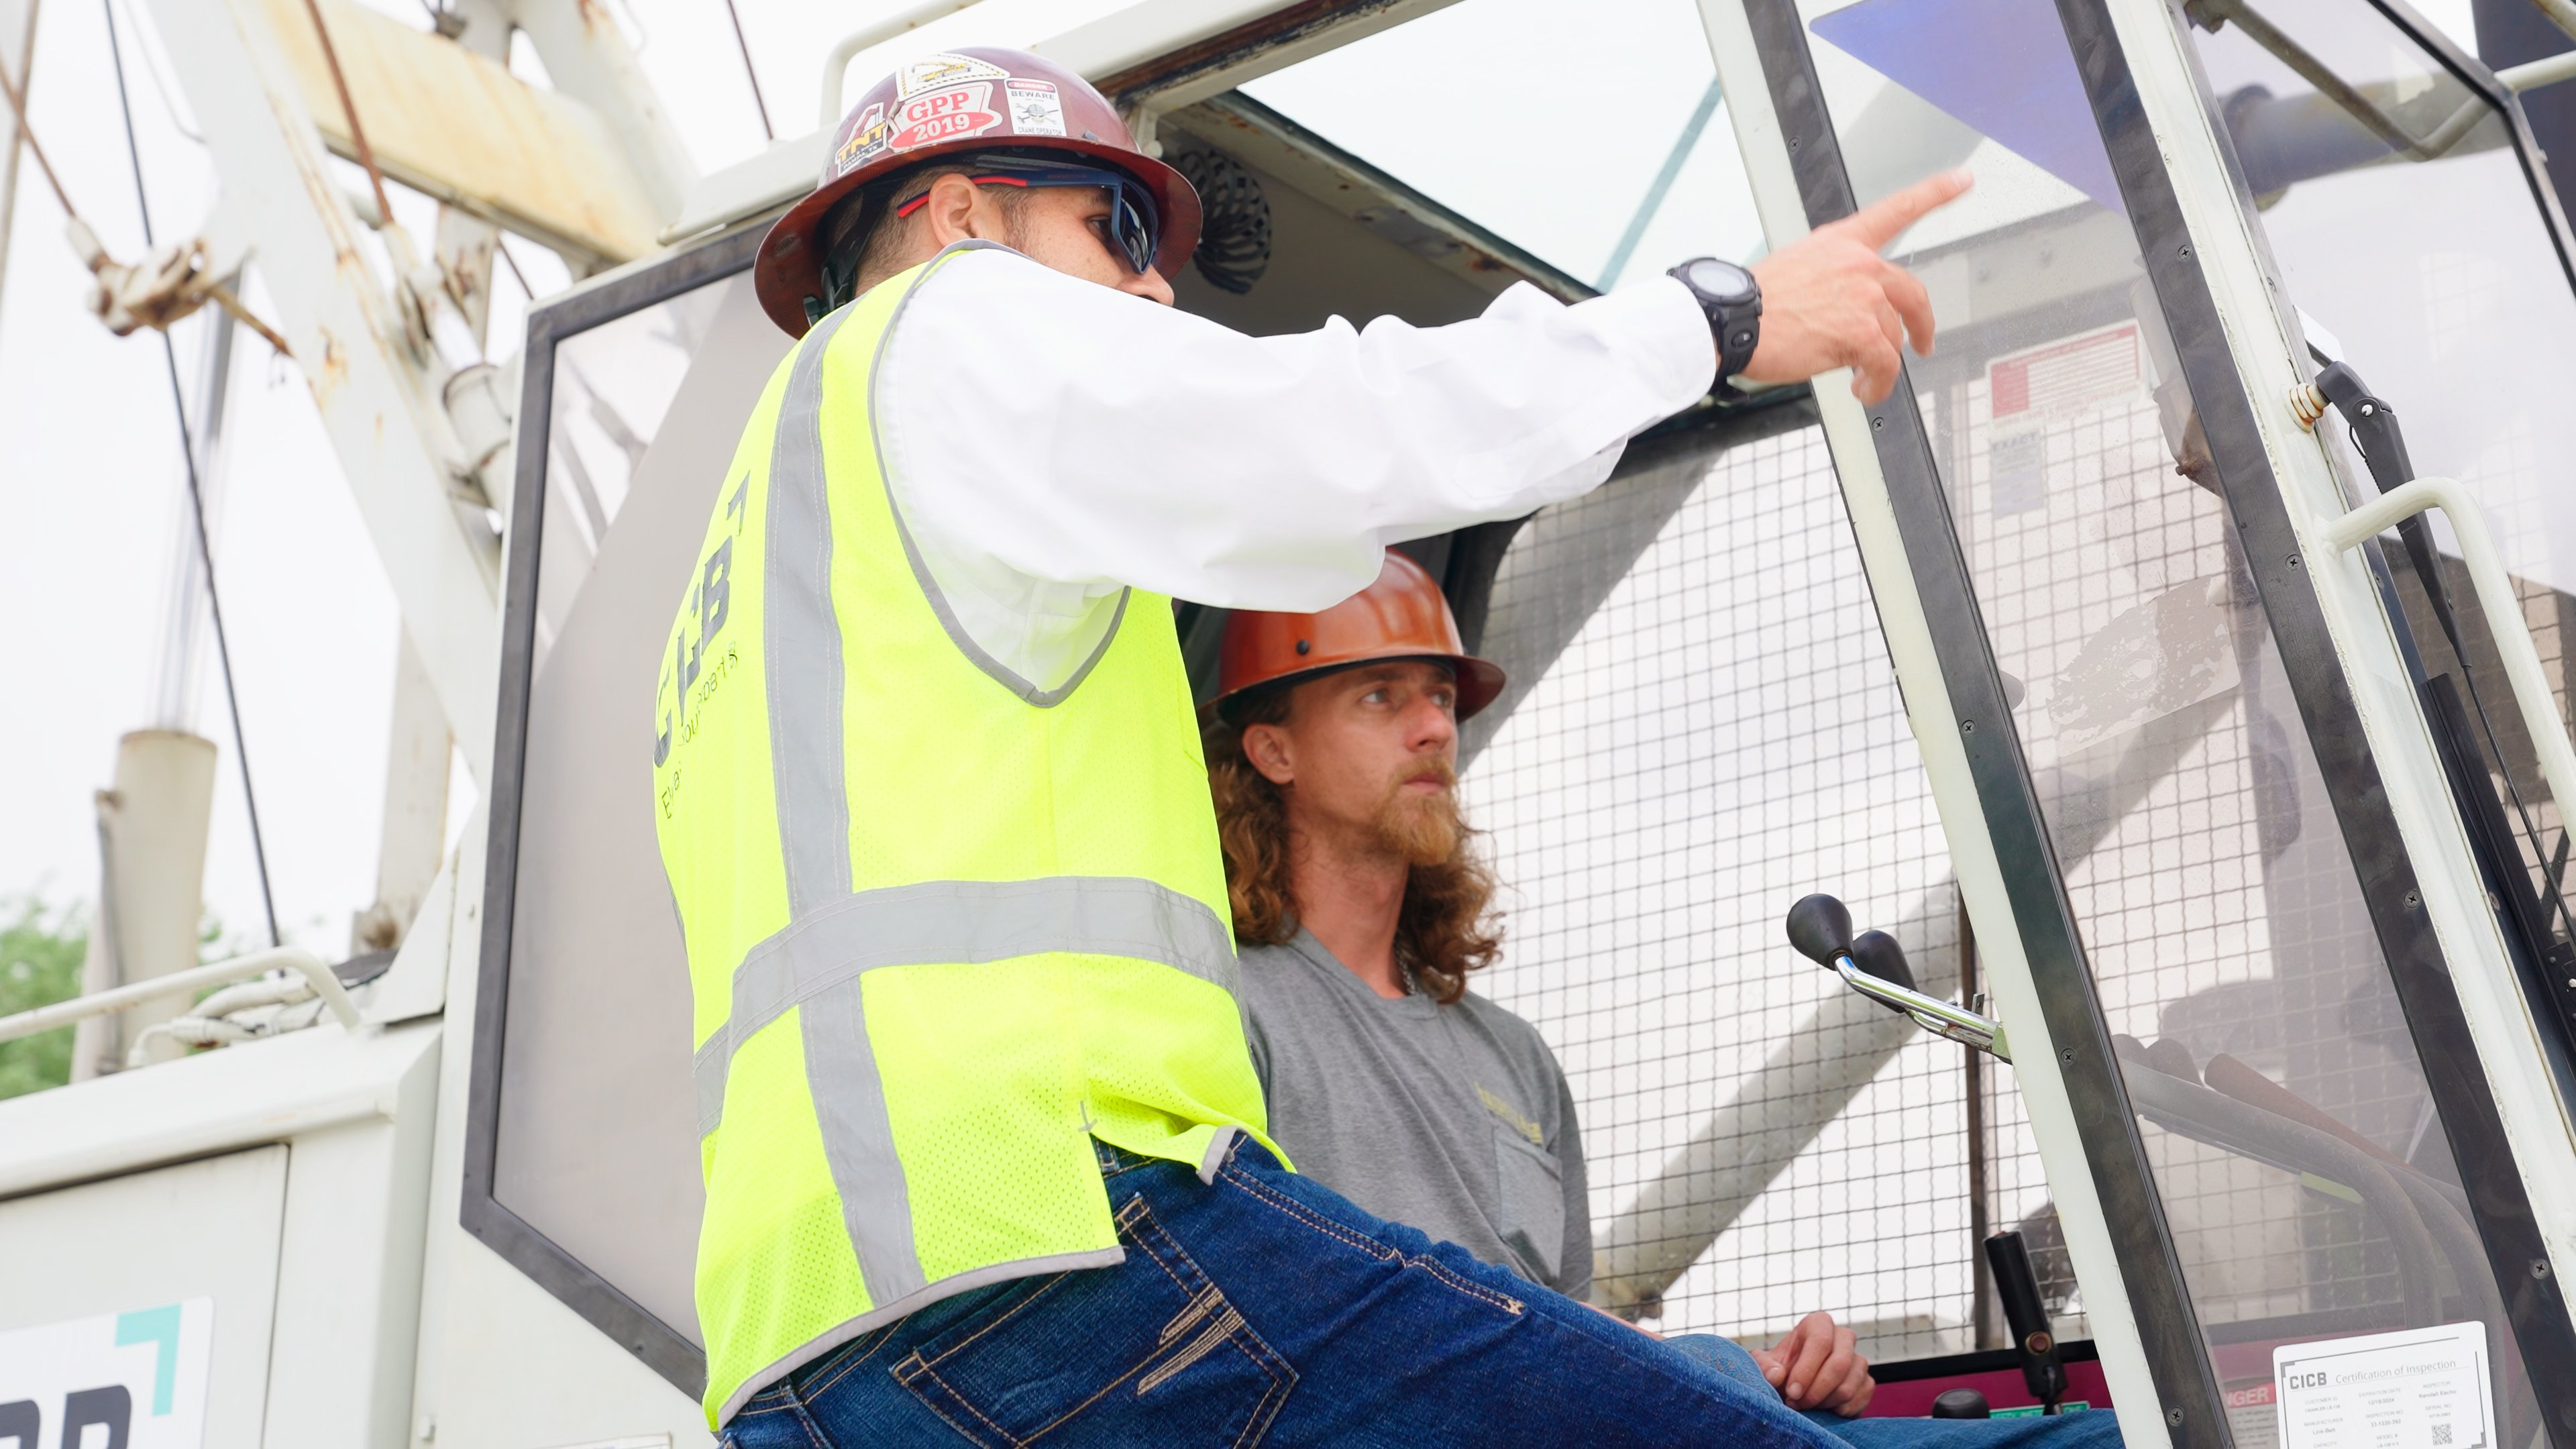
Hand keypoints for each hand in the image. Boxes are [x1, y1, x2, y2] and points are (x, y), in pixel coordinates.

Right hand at [1743, 169, 1973, 404]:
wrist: (1733, 321)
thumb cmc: (1754, 303)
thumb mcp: (1796, 268)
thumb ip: (1832, 277)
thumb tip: (1844, 307)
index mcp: (1843, 243)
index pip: (1897, 209)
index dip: (1935, 192)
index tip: (1961, 180)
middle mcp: (1860, 264)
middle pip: (1912, 294)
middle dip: (1921, 324)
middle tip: (1922, 341)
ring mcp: (1863, 298)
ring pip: (1892, 338)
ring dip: (1878, 365)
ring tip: (1860, 379)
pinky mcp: (1861, 333)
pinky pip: (1884, 366)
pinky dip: (1876, 384)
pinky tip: (1862, 388)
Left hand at [1752, 1310, 1873, 1416]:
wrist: (1796, 1389)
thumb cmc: (1782, 1371)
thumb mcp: (1766, 1366)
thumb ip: (1765, 1367)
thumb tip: (1776, 1374)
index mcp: (1818, 1324)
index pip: (1820, 1340)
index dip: (1806, 1369)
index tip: (1792, 1392)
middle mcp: (1843, 1337)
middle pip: (1839, 1364)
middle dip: (1816, 1390)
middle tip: (1797, 1404)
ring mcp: (1859, 1360)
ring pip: (1848, 1387)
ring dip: (1824, 1403)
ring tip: (1806, 1406)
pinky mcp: (1867, 1383)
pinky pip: (1859, 1400)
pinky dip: (1839, 1411)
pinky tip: (1824, 1410)